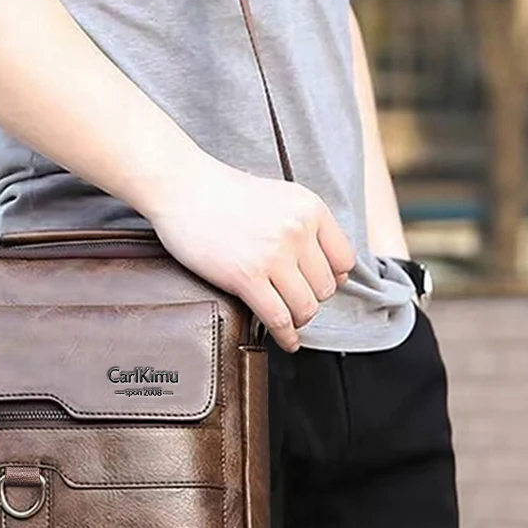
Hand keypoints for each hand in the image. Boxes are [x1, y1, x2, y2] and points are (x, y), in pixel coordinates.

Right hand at [145, 157, 356, 352]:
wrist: (183, 188)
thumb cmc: (224, 193)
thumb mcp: (280, 197)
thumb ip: (305, 226)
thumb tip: (330, 267)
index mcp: (310, 208)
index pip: (344, 259)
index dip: (332, 277)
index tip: (317, 284)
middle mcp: (297, 230)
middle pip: (326, 288)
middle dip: (310, 298)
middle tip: (293, 300)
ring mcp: (273, 255)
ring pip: (307, 307)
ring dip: (298, 319)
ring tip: (288, 319)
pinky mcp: (246, 276)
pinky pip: (279, 318)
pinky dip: (287, 336)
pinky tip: (286, 339)